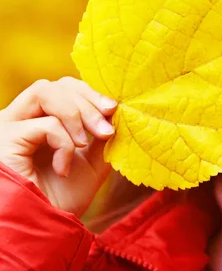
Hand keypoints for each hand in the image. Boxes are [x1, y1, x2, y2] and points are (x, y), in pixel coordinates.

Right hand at [0, 77, 116, 216]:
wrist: (43, 231)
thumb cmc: (62, 201)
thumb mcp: (92, 163)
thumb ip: (102, 136)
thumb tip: (116, 110)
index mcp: (40, 121)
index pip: (66, 89)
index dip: (91, 94)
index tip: (114, 110)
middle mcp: (21, 119)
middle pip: (57, 84)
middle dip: (89, 101)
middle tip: (106, 129)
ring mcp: (9, 126)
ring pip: (45, 90)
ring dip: (77, 113)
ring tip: (88, 142)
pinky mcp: (5, 138)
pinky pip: (45, 124)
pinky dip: (64, 143)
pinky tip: (63, 168)